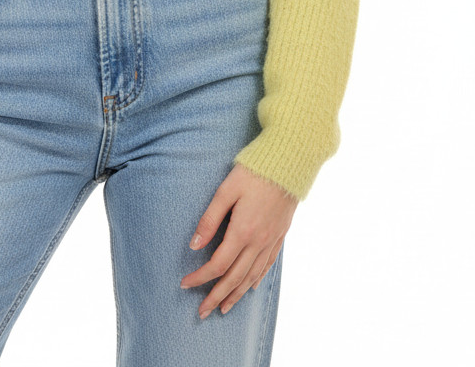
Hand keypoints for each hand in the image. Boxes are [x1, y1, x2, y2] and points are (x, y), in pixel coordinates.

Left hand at [180, 164, 298, 317]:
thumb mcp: (226, 190)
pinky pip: (266, 266)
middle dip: (216, 296)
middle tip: (202, 312)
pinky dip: (256, 280)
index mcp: (242, 231)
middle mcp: (258, 242)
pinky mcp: (280, 236)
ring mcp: (271, 241)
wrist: (289, 163)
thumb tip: (193, 245)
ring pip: (251, 277)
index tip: (185, 284)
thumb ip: (209, 219)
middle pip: (234, 278)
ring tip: (223, 308)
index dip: (200, 277)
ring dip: (236, 295)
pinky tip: (250, 287)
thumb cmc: (253, 171)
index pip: (217, 265)